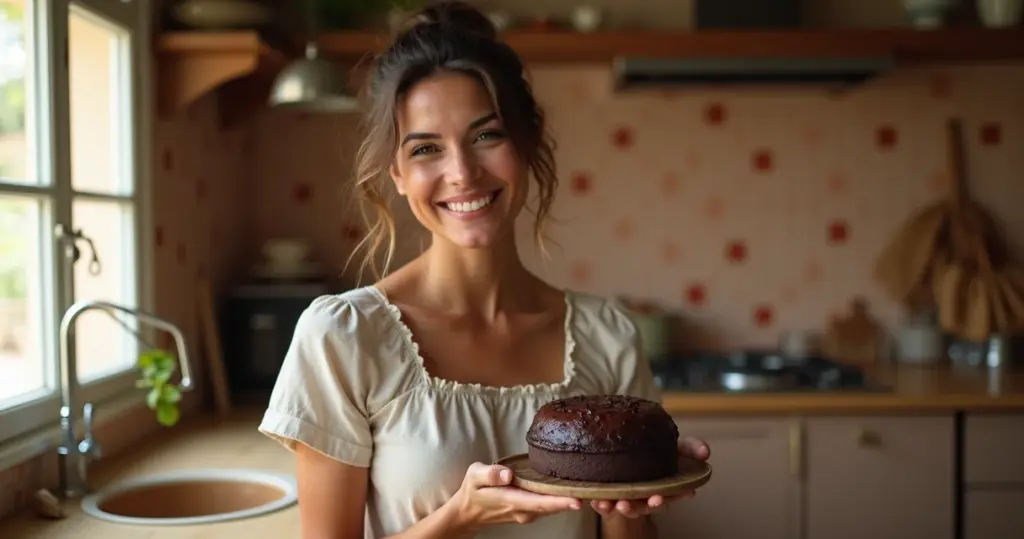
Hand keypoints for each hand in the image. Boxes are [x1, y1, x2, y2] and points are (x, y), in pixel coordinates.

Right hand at [448, 462, 581, 529]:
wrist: (468, 513)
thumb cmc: (472, 490)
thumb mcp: (474, 476)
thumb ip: (490, 474)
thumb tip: (508, 474)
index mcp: (511, 500)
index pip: (539, 502)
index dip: (559, 501)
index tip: (578, 499)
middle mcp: (523, 511)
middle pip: (552, 506)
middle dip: (574, 500)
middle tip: (597, 492)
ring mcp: (528, 513)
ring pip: (552, 507)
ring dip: (571, 499)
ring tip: (591, 487)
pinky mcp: (530, 511)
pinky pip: (549, 505)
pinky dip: (562, 498)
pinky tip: (575, 488)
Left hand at [591, 436, 710, 518]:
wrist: (627, 447)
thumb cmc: (655, 450)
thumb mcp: (675, 446)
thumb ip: (691, 448)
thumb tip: (705, 451)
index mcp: (663, 486)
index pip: (672, 494)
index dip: (673, 497)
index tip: (670, 496)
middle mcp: (646, 495)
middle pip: (647, 504)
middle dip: (646, 505)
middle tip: (647, 502)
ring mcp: (627, 496)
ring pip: (625, 505)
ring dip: (622, 507)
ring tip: (618, 504)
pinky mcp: (608, 495)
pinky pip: (603, 502)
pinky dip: (599, 503)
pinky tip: (595, 500)